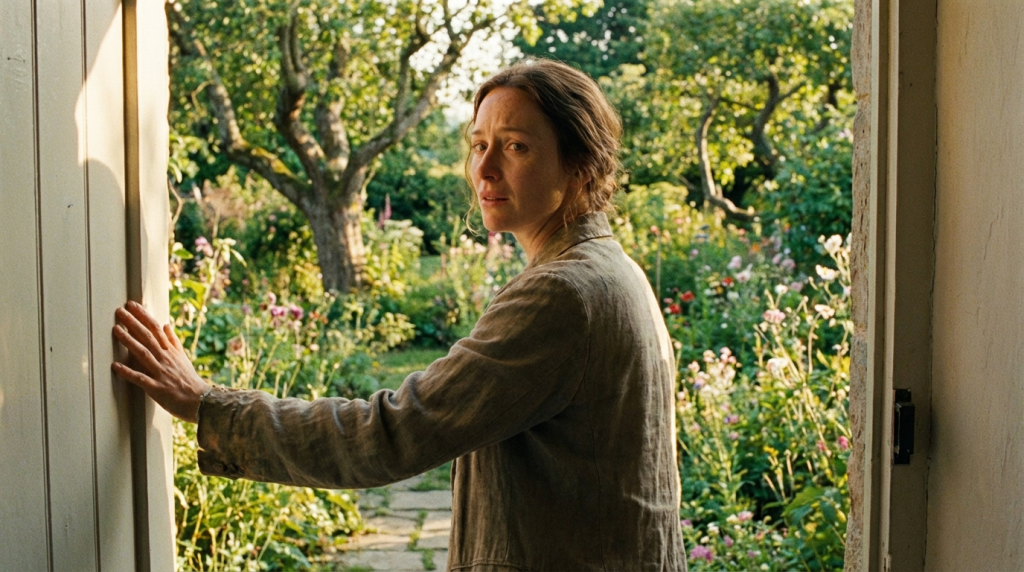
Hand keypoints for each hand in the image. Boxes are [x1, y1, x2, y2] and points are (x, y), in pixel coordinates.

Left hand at [112, 301, 210, 422]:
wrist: (200, 401)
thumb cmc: (189, 380)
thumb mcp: (183, 357)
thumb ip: (173, 341)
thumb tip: (166, 325)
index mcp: (171, 351)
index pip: (156, 329)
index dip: (143, 316)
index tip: (132, 304)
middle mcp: (165, 359)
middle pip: (148, 337)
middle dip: (133, 323)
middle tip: (119, 310)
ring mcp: (160, 372)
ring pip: (143, 353)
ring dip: (128, 341)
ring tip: (115, 330)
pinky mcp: (157, 388)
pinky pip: (140, 378)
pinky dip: (128, 372)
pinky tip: (115, 366)